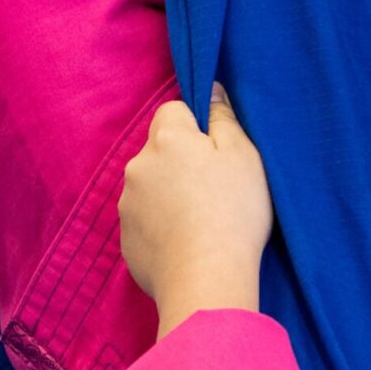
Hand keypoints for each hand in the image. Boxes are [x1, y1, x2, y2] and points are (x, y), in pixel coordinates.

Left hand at [121, 86, 272, 337]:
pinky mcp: (126, 240)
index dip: (196, 126)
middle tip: (215, 189)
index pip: (173, 110)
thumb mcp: (244, 156)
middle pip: (160, 150)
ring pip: (151, 186)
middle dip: (181, 162)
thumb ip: (224, 118)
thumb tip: (210, 91)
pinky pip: (145, 221)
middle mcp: (138, 166)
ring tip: (202, 221)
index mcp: (167, 140)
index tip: (216, 151)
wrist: (206, 279)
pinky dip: (162, 227)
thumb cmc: (233, 212)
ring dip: (170, 194)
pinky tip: (187, 243)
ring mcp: (127, 205)